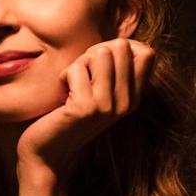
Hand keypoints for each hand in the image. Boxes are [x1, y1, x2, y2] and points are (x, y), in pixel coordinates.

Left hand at [14, 39, 154, 180]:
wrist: (47, 154)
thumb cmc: (67, 116)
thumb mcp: (99, 93)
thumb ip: (113, 72)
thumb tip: (121, 42)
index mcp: (134, 98)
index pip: (148, 53)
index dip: (120, 47)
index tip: (99, 64)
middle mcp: (127, 102)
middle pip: (122, 46)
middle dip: (96, 51)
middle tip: (82, 74)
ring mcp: (108, 106)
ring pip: (101, 52)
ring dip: (80, 62)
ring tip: (72, 83)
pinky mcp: (86, 108)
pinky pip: (76, 69)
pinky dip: (64, 76)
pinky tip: (62, 96)